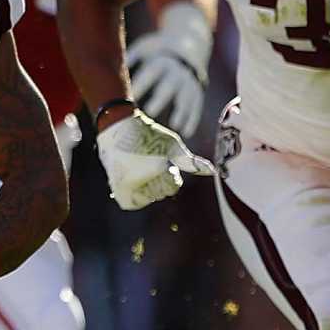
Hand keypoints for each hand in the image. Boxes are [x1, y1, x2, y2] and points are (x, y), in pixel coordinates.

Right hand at [95, 107, 213, 209]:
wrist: (117, 125)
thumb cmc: (149, 133)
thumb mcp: (172, 145)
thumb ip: (191, 162)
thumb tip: (214, 171)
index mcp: (157, 168)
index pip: (172, 187)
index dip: (172, 175)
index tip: (164, 163)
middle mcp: (141, 178)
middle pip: (160, 194)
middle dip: (160, 182)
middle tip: (151, 166)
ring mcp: (125, 182)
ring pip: (146, 199)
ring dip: (148, 190)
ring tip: (143, 173)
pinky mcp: (115, 184)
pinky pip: (129, 203)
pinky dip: (135, 200)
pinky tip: (137, 187)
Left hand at [125, 2, 210, 140]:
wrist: (186, 44)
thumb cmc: (155, 51)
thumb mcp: (142, 50)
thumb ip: (129, 61)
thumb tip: (106, 73)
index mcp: (160, 61)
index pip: (151, 73)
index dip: (141, 84)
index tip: (130, 97)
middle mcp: (176, 72)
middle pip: (169, 87)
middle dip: (160, 99)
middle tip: (150, 113)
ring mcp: (188, 83)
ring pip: (186, 98)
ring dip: (181, 112)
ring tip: (174, 126)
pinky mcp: (196, 92)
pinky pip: (195, 106)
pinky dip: (191, 119)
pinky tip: (185, 133)